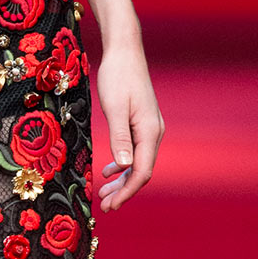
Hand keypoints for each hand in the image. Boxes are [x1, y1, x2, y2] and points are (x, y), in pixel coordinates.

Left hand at [94, 36, 163, 211]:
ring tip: (103, 193)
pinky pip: (135, 150)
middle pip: (141, 170)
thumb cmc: (118, 76)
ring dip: (121, 180)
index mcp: (149, 131)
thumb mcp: (114, 107)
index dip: (127, 191)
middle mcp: (154, 132)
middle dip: (123, 191)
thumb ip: (119, 137)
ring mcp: (149, 128)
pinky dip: (122, 164)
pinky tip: (108, 170)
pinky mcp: (141, 123)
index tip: (111, 204)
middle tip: (104, 206)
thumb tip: (123, 166)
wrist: (124, 52)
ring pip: (138, 162)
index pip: (142, 171)